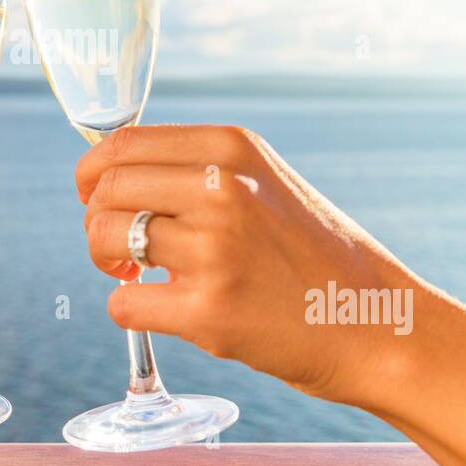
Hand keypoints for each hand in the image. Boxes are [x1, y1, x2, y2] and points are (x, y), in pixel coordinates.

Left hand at [77, 124, 423, 412]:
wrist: (374, 321)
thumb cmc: (310, 253)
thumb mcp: (262, 180)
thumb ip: (196, 166)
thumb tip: (109, 174)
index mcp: (232, 147)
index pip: (122, 144)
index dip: (91, 173)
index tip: (92, 197)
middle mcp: (222, 189)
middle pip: (107, 191)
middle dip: (96, 222)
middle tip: (119, 249)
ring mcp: (215, 250)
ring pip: (105, 240)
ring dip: (107, 262)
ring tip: (136, 274)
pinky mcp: (209, 311)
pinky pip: (123, 303)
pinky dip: (127, 309)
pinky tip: (161, 309)